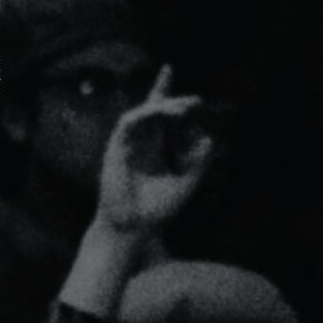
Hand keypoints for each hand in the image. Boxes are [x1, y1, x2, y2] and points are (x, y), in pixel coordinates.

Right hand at [94, 66, 212, 234]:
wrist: (132, 227)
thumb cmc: (156, 210)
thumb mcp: (186, 183)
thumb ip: (197, 161)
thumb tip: (207, 137)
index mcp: (155, 150)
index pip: (162, 120)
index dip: (172, 102)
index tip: (193, 95)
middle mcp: (140, 143)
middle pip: (151, 108)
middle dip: (169, 96)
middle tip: (195, 100)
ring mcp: (127, 144)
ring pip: (143, 113)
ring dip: (162, 106)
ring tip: (184, 109)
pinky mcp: (116, 147)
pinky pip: (129, 122)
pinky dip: (145, 114)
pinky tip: (161, 113)